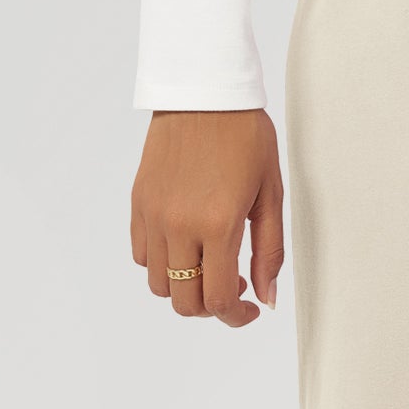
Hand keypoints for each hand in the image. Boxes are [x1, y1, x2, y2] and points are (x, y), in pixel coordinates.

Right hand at [130, 108, 283, 327]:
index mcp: (217, 225)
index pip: (216, 300)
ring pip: (158, 284)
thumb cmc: (246, 136)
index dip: (235, 317)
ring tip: (210, 262)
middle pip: (184, 302)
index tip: (250, 309)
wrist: (204, 92)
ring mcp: (153, 215)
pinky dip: (162, 263)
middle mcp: (178, 225)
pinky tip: (186, 243)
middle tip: (234, 284)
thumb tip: (266, 299)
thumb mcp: (270, 194)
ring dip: (185, 286)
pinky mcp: (138, 202)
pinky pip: (141, 254)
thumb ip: (269, 252)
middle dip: (211, 307)